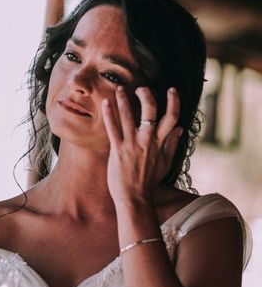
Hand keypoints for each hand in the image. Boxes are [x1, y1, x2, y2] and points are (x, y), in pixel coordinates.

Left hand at [101, 86, 181, 203]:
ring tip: (119, 88)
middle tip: (141, 88)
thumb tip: (181, 128)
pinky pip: (112, 128)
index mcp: (161, 143)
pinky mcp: (118, 150)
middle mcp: (148, 141)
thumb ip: (172, 144)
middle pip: (151, 111)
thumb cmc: (149, 181)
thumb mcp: (166, 163)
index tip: (171, 89)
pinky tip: (105, 103)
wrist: (135, 198)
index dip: (174, 101)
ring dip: (123, 100)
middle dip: (147, 95)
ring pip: (129, 116)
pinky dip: (109, 114)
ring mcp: (132, 144)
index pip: (172, 118)